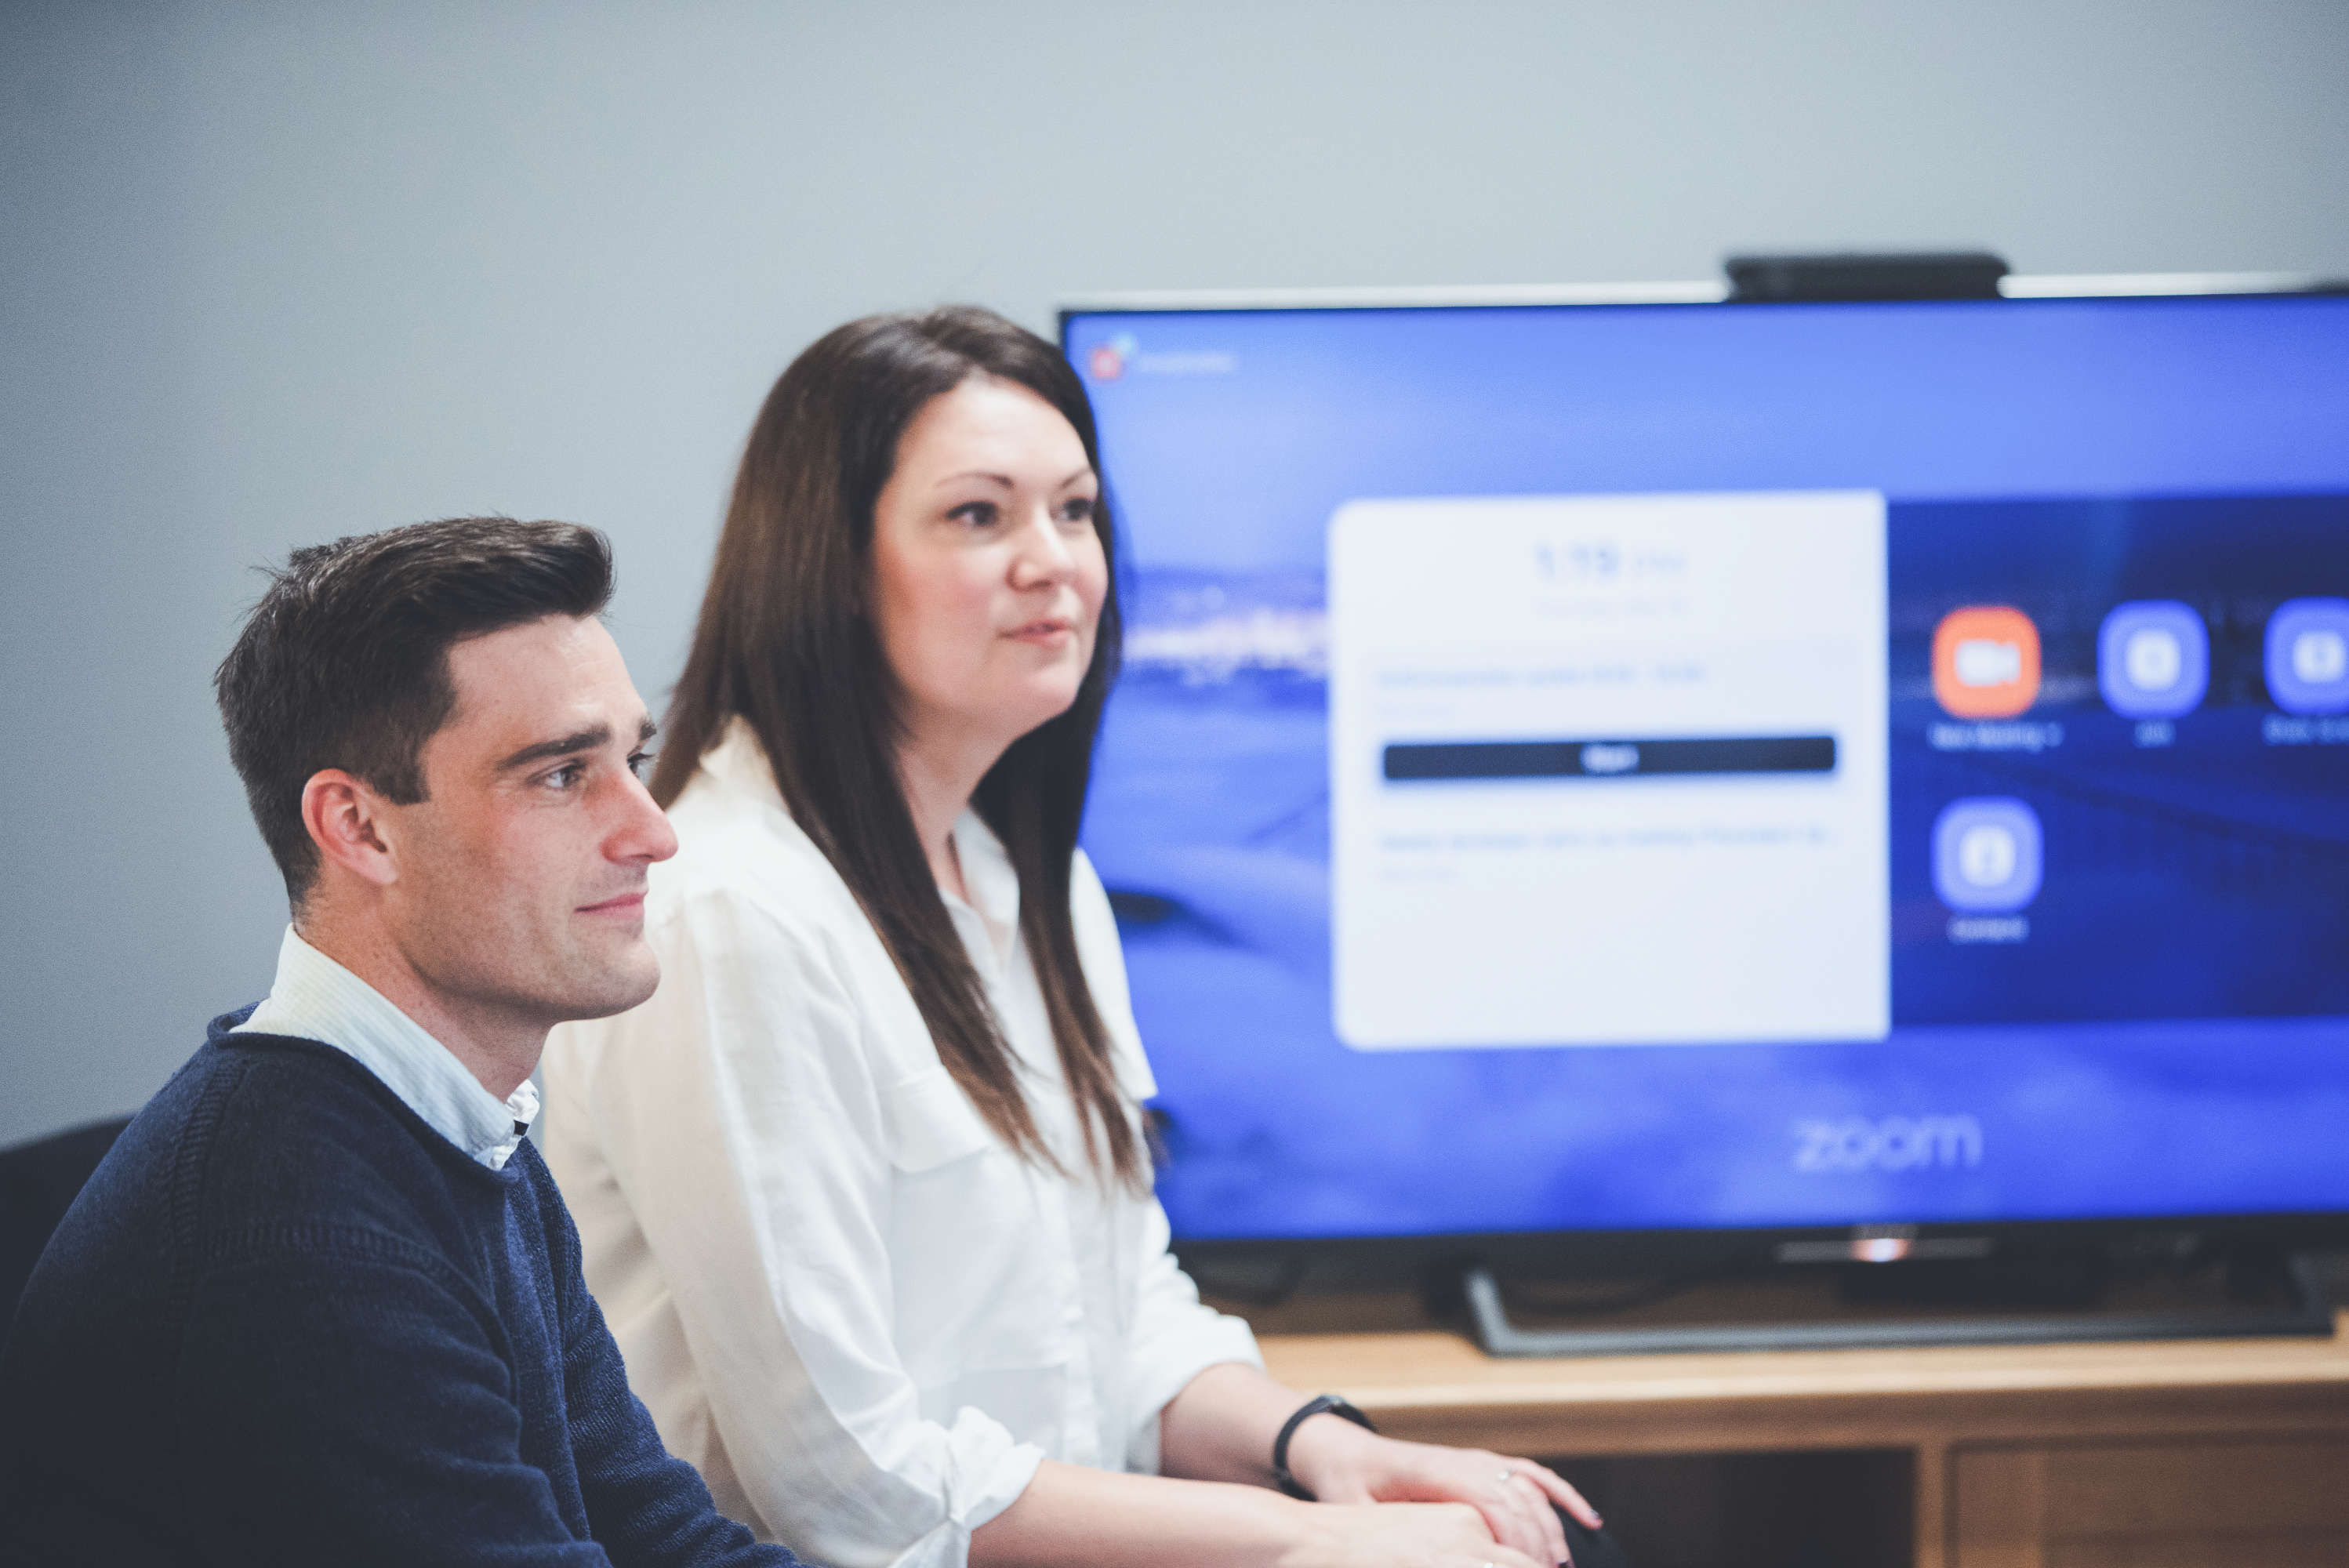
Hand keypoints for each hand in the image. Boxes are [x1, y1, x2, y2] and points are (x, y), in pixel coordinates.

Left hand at [1286, 1419, 1600, 1566]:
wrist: (1346, 1454)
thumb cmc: (1348, 1487)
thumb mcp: (1355, 1514)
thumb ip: (1386, 1535)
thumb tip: (1411, 1550)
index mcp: (1437, 1472)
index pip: (1494, 1502)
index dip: (1519, 1539)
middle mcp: (1465, 1461)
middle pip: (1520, 1501)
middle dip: (1541, 1545)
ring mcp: (1477, 1460)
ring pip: (1531, 1491)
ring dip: (1554, 1529)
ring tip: (1565, 1566)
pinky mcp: (1484, 1465)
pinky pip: (1531, 1477)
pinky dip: (1561, 1496)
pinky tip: (1586, 1520)